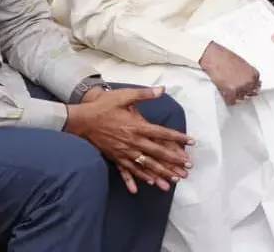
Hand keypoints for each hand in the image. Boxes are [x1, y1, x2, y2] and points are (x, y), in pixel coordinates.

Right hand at [65, 87, 193, 193]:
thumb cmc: (104, 106)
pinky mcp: (116, 157)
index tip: (191, 142)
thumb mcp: (125, 96)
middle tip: (188, 166)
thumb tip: (162, 89)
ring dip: (161, 173)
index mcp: (137, 126)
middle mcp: (133, 141)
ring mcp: (124, 151)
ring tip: (174, 180)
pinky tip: (148, 184)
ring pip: (146, 165)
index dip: (178, 138)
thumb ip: (144, 94)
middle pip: (158, 153)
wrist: (82, 120)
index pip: (162, 134)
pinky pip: (129, 171)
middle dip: (174, 161)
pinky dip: (139, 178)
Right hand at [199, 41, 259, 104]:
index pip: (256, 87)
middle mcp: (249, 81)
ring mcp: (241, 87)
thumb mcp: (242, 64)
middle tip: (234, 86)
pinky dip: (228, 99)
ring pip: (240, 98)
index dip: (249, 87)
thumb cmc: (226, 57)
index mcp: (254, 74)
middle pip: (249, 94)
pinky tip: (224, 93)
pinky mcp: (231, 91)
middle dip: (242, 91)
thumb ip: (248, 74)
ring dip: (235, 95)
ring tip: (228, 87)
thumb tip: (249, 82)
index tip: (245, 87)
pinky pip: (231, 101)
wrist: (214, 56)